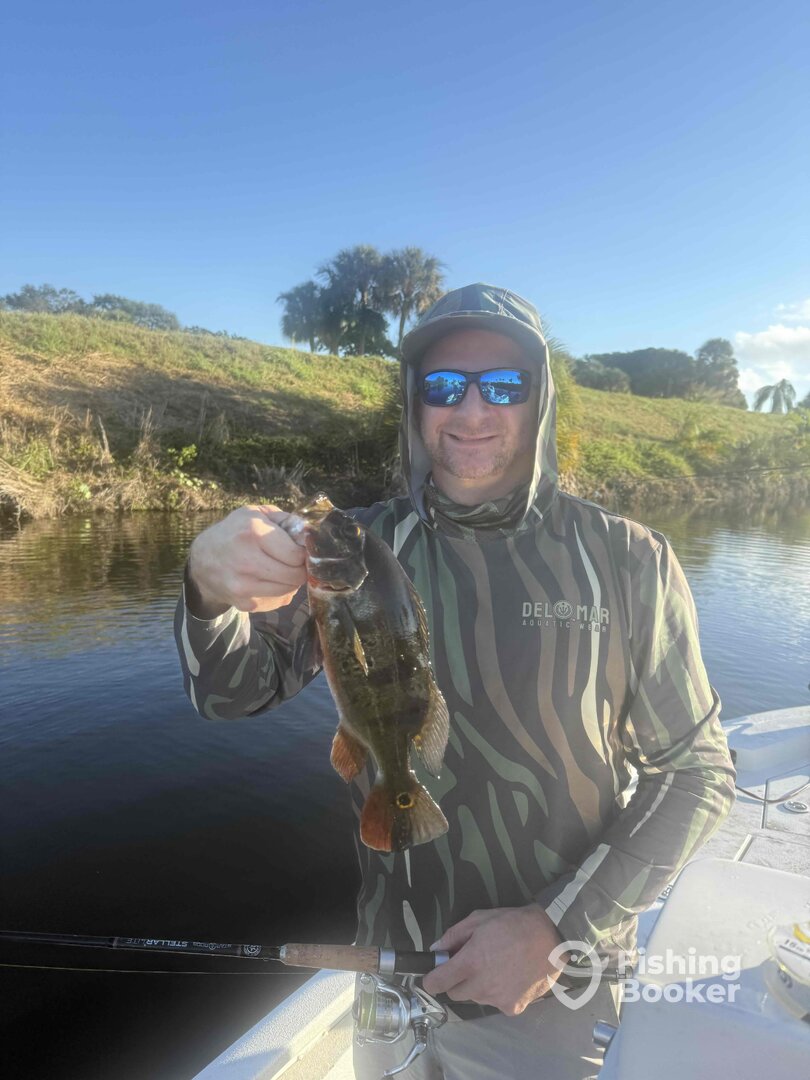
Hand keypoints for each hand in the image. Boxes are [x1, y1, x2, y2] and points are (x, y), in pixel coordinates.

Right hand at [187, 504, 306, 615]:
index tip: (299, 550)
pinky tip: (268, 581)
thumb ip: (287, 520)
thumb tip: (311, 535)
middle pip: (295, 576)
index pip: (296, 555)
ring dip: (290, 581)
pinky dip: (278, 593)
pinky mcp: (243, 603)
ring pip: (288, 590)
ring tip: (280, 569)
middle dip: (299, 569)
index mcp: (253, 532)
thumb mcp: (257, 513)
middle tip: (293, 562)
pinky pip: (276, 602)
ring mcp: (243, 586)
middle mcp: (246, 561)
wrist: (202, 560)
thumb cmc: (235, 532)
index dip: (303, 553)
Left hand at [421, 904, 570, 1015]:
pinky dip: (498, 993)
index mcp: (470, 962)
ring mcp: (497, 1000)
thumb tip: (435, 950)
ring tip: (496, 967)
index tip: (433, 976)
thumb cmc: (512, 924)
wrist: (550, 937)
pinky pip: (496, 1003)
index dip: (431, 979)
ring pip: (476, 998)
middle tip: (473, 964)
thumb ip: (453, 935)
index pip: (437, 983)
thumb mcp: (479, 919)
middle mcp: (481, 986)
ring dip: (479, 987)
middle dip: (458, 980)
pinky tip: (510, 977)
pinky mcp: (513, 1008)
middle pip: (456, 993)